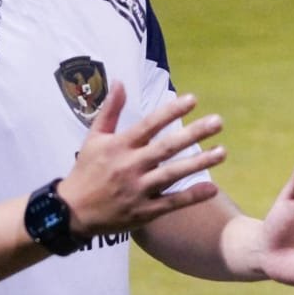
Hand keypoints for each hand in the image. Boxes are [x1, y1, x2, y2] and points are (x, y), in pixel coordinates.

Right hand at [59, 82, 224, 236]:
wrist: (70, 213)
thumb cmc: (86, 171)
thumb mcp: (93, 138)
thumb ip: (110, 110)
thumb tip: (119, 81)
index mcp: (119, 146)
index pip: (149, 125)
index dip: (171, 112)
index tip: (193, 99)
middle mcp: (130, 166)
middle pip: (166, 148)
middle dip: (193, 134)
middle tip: (218, 122)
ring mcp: (138, 190)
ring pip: (173, 174)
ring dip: (199, 163)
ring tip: (223, 152)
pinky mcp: (143, 212)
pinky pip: (171, 203)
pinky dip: (192, 196)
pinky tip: (213, 188)